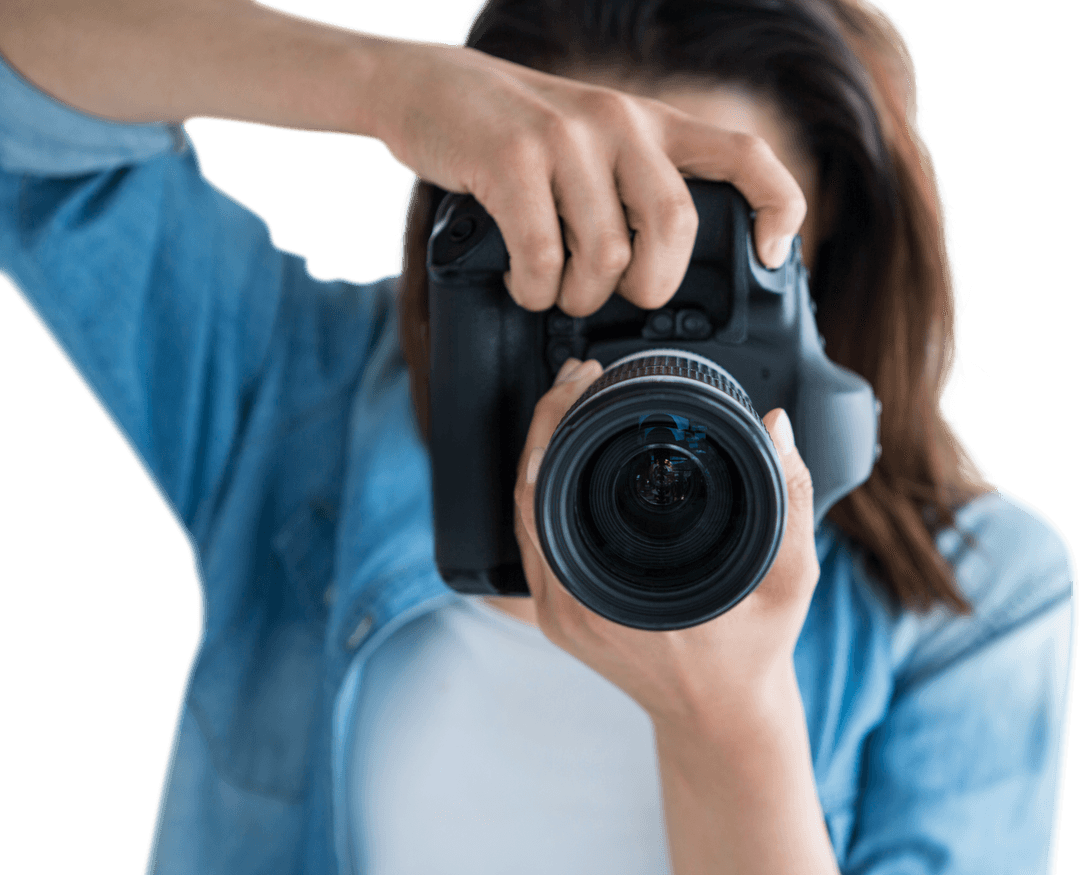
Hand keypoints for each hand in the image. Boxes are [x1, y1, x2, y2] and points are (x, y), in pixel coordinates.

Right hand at [369, 39, 805, 316]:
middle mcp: (618, 123)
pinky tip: (524, 283)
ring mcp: (565, 140)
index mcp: (649, 123)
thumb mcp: (590, 138)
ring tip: (556, 292)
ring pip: (605, 252)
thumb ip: (632, 180)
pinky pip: (542, 256)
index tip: (772, 254)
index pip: (743, 154)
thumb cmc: (512, 130)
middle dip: (652, 284)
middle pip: (675, 224)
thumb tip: (663, 262)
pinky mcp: (511, 160)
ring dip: (580, 296)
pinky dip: (535, 289)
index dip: (777, 207)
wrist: (424, 85)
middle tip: (623, 297)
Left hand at [513, 357, 820, 737]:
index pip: (549, 486)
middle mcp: (568, 604)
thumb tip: (774, 425)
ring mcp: (557, 611)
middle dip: (546, 420)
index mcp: (608, 595)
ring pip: (524, 510)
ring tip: (570, 401)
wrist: (720, 716)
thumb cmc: (752, 652)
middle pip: (526, 490)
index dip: (557, 419)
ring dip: (541, 449)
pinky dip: (544, 486)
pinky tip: (566, 452)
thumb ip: (789, 498)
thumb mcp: (790, 577)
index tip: (581, 377)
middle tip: (577, 376)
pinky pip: (536, 535)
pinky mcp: (559, 611)